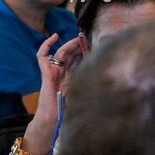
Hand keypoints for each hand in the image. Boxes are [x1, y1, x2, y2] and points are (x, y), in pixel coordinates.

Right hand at [21, 35, 85, 154]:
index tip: (95, 42)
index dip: (85, 49)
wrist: (56, 118)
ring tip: (79, 38)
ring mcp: (54, 71)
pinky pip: (42, 55)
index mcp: (72, 76)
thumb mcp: (87, 91)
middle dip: (79, 45)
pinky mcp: (46, 72)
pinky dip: (46, 44)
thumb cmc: (72, 108)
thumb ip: (94, 81)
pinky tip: (55, 36)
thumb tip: (111, 72)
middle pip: (70, 53)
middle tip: (87, 37)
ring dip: (70, 44)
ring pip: (61, 52)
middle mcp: (63, 72)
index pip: (78, 58)